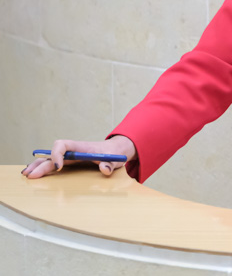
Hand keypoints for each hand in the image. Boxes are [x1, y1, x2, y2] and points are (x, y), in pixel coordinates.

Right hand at [21, 135, 136, 178]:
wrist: (116, 150)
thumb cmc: (114, 153)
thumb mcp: (115, 159)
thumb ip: (110, 163)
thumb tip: (105, 168)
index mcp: (81, 147)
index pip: (63, 145)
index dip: (58, 154)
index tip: (59, 166)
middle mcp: (72, 150)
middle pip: (52, 154)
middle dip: (41, 164)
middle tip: (31, 175)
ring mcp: (70, 156)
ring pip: (50, 159)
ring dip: (38, 166)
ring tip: (26, 174)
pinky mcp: (70, 162)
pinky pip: (53, 164)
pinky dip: (43, 168)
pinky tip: (34, 173)